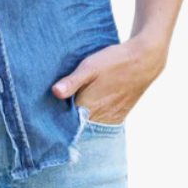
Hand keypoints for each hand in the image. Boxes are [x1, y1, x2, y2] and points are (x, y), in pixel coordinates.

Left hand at [51, 36, 166, 124]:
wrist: (143, 61)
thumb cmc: (114, 61)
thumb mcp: (89, 66)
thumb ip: (72, 81)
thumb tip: (54, 92)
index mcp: (89, 107)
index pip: (66, 122)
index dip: (54, 119)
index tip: (44, 114)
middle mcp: (100, 117)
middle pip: (77, 126)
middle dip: (65, 121)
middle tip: (52, 112)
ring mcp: (111, 118)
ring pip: (89, 126)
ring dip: (79, 121)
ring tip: (68, 110)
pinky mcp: (119, 116)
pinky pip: (101, 124)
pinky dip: (92, 120)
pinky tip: (86, 109)